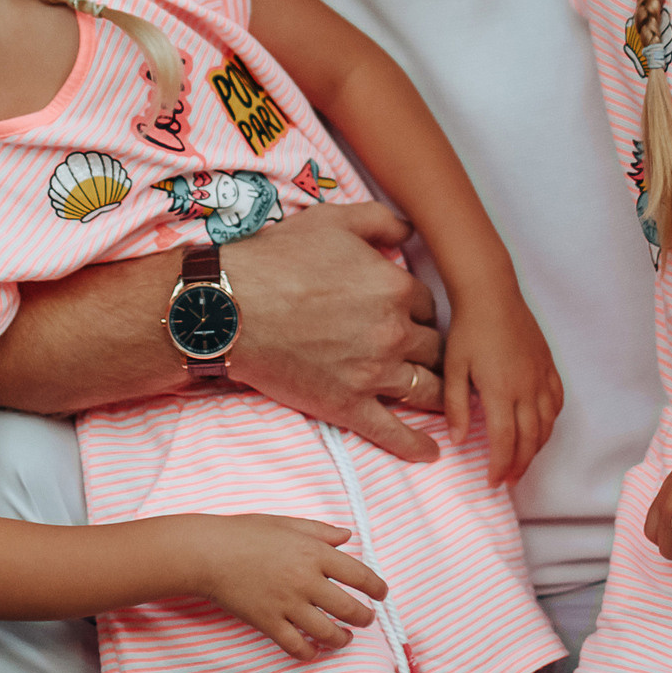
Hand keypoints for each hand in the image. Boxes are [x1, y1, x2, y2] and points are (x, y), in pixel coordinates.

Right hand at [183, 514, 386, 658]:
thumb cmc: (246, 533)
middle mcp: (305, 580)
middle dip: (365, 617)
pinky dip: (310, 652)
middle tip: (366, 618)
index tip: (381, 593)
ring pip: (328, 632)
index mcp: (313, 552)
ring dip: (343, 639)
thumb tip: (347, 536)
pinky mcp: (269, 622)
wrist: (209, 553)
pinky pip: (296, 646)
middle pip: (350, 608)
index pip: (359, 574)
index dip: (377, 587)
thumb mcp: (287, 523)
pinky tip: (314, 649)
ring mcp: (287, 603)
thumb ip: (320, 531)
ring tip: (345, 637)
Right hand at [222, 203, 446, 461]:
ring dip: (436, 393)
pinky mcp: (348, 406)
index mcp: (395, 287)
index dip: (419, 309)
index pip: (429, 304)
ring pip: (425, 389)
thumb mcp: (332, 220)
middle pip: (434, 348)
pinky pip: (393, 433)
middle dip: (431, 349)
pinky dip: (415, 445)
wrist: (230, 307)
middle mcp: (393, 332)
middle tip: (423, 353)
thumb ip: (380, 220)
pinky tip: (430, 451)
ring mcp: (373, 373)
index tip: (410, 314)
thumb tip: (411, 230)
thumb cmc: (278, 259)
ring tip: (441, 399)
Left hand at [441, 289, 560, 485]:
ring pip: (547, 424)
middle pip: (529, 439)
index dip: (499, 466)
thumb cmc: (468, 329)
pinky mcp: (549, 365)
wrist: (491, 293)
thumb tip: (459, 441)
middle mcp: (527, 388)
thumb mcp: (454, 368)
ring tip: (523, 461)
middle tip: (508, 480)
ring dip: (537, 448)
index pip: (504, 441)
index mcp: (501, 390)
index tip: (492, 483)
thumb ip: (456, 407)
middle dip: (519, 465)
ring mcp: (542, 376)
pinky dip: (551, 422)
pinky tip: (541, 428)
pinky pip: (557, 402)